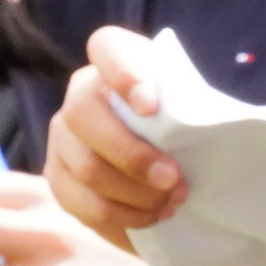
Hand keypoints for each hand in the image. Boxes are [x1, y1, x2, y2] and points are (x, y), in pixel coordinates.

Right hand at [48, 29, 189, 239]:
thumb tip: (207, 123)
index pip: (107, 47)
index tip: (151, 107)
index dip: (123, 72)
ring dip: (134, 194)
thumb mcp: (193, 108)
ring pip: (85, 167)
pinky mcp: (58, 177)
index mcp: (115, 62)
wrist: (168, 165)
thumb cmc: (184, 127)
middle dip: (131, 154)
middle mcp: (80, 93)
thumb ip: (191, 105)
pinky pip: (82, 204)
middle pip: (82, 113)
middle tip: (173, 178)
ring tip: (171, 203)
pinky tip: (151, 217)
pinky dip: (122, 217)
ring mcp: (62, 137)